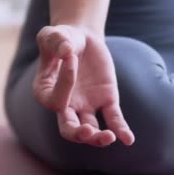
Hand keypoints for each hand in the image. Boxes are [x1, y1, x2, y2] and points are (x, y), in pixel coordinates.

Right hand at [33, 25, 134, 146]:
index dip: (65, 82)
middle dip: (77, 133)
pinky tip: (128, 139)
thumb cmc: (61, 38)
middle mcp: (65, 105)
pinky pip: (113, 119)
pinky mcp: (106, 100)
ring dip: (98, 137)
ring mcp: (86, 105)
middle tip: (87, 131)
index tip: (70, 56)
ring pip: (90, 130)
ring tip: (109, 136)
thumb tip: (67, 51)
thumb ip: (56, 41)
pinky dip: (121, 129)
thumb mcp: (53, 34)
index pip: (55, 100)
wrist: (80, 38)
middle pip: (68, 129)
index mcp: (45, 92)